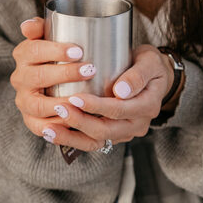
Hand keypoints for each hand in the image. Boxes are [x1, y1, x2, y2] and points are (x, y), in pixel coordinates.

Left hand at [11, 18, 174, 152]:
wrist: (154, 76)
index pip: (119, 110)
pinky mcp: (114, 133)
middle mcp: (137, 124)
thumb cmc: (149, 64)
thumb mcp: (149, 61)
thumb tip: (120, 91)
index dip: (97, 106)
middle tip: (59, 108)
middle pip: (106, 130)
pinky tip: (54, 133)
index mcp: (148, 105)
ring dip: (72, 136)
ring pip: (97, 140)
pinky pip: (93, 141)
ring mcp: (125, 131)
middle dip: (80, 121)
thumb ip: (137, 74)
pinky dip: (73, 139)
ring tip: (49, 128)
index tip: (76, 97)